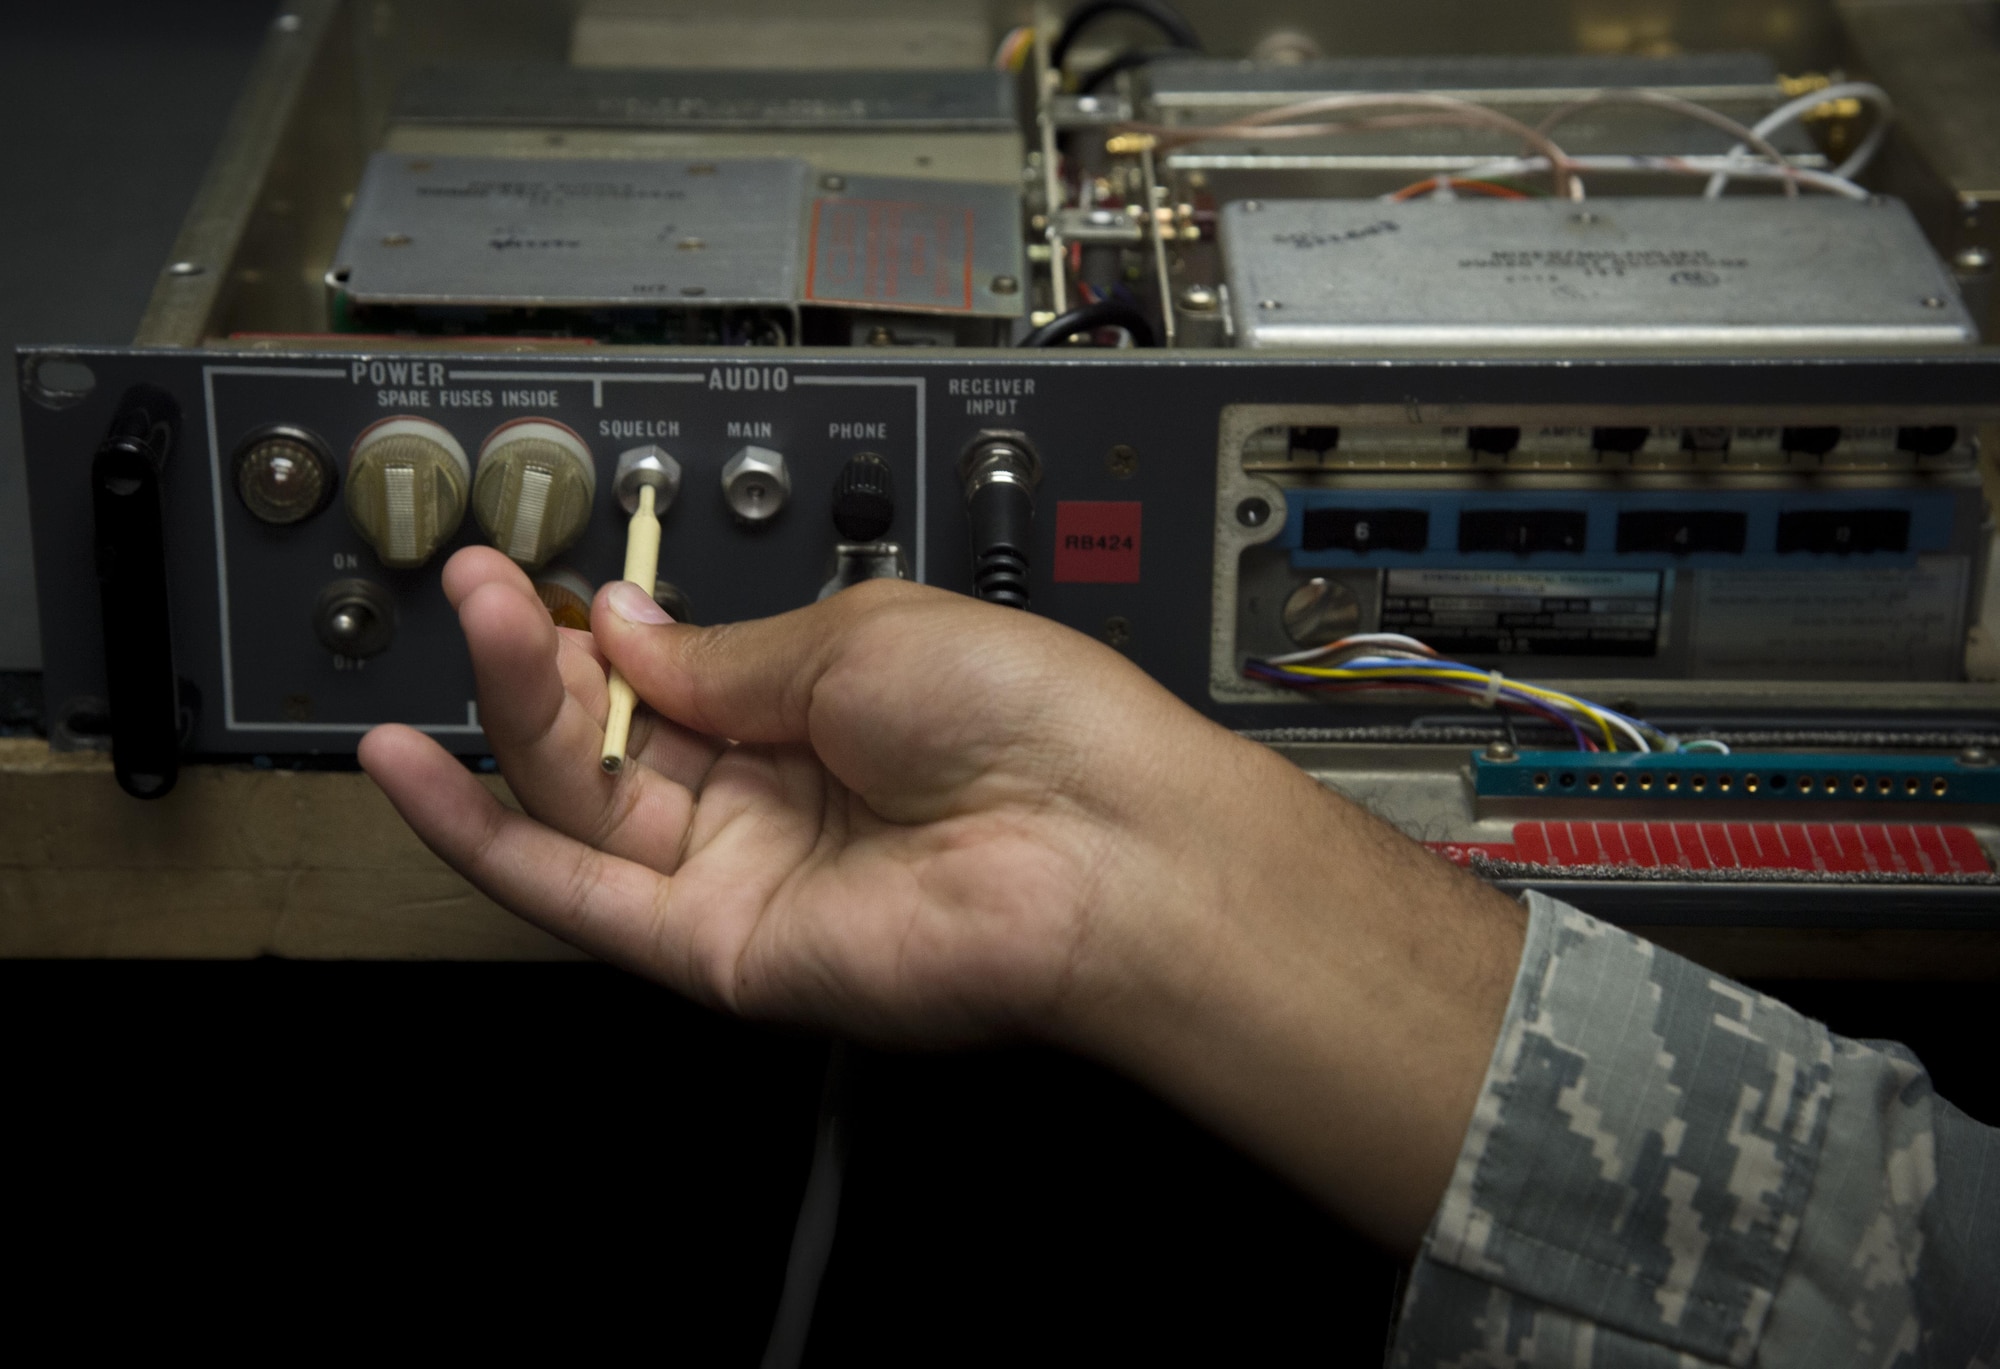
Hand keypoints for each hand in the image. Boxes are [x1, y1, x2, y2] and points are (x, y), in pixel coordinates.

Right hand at [359, 547, 1237, 1043]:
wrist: (1099, 840)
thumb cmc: (1021, 714)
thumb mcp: (853, 633)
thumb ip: (717, 651)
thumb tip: (621, 625)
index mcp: (810, 706)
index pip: (662, 672)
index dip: (591, 628)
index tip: (534, 574)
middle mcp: (768, 793)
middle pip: (608, 735)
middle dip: (538, 659)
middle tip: (487, 586)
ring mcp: (739, 873)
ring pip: (579, 803)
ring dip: (506, 719)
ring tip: (469, 629)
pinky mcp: (716, 950)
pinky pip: (575, 895)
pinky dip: (482, 838)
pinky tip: (412, 771)